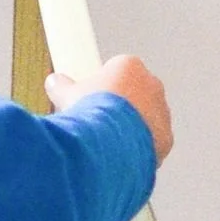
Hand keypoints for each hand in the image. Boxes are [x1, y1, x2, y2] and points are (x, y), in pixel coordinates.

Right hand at [49, 55, 172, 164]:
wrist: (109, 143)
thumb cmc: (90, 112)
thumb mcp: (66, 95)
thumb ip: (62, 86)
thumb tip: (53, 82)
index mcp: (130, 66)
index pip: (117, 69)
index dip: (101, 84)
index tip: (89, 98)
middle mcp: (152, 85)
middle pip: (135, 92)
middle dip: (119, 104)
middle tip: (96, 120)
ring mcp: (162, 112)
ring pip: (145, 117)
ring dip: (130, 126)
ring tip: (106, 141)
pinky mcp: (166, 138)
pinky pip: (151, 141)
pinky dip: (138, 147)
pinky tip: (119, 155)